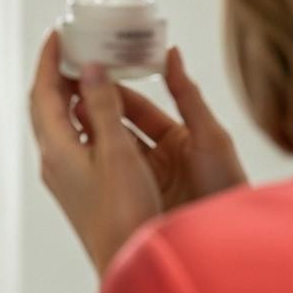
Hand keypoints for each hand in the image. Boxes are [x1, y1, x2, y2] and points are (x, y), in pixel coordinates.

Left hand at [29, 31, 161, 275]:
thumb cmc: (125, 213)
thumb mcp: (118, 153)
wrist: (126, 262)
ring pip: (58, 123)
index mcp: (57, 150)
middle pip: (44, 106)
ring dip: (68, 94)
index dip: (49, 60)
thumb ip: (103, 108)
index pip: (43, 93)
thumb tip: (90, 67)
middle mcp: (54, 161)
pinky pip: (72, 138)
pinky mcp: (79, 186)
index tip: (57, 33)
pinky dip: (82, 115)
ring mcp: (65, 175)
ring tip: (87, 69)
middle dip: (54, 73)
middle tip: (70, 45)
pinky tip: (101, 113)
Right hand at [74, 46, 245, 211]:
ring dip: (89, 134)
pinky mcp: (135, 202)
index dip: (114, 90)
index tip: (93, 71)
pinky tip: (74, 151)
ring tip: (65, 115)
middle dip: (94, 109)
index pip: (138, 107)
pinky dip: (93, 163)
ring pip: (110, 152)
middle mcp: (157, 159)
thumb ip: (187, 94)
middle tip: (69, 88)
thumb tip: (171, 52)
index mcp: (176, 139)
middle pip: (118, 127)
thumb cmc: (226, 186)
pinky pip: (111, 177)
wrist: (227, 240)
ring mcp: (144, 182)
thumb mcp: (209, 137)